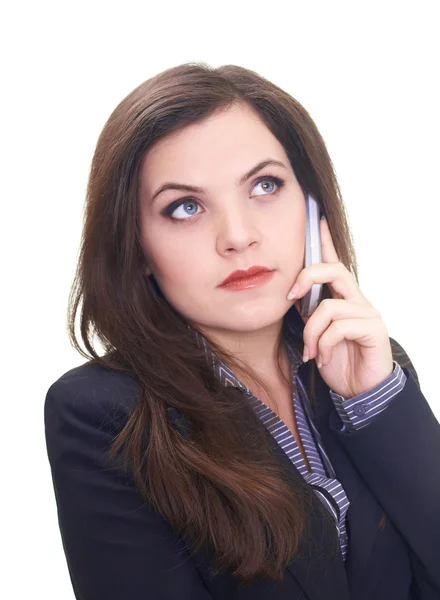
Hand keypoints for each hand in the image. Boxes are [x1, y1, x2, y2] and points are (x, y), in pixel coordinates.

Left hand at [287, 217, 393, 398]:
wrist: (357, 391)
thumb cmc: (337, 360)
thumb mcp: (316, 333)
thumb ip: (308, 312)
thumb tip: (290, 295)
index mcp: (343, 297)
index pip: (335, 263)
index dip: (325, 241)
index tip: (317, 219)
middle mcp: (358, 300)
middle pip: (335, 269)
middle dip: (307, 277)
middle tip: (290, 297)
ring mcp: (368, 313)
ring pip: (328, 307)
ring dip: (311, 333)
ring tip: (310, 352)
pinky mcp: (374, 330)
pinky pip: (337, 328)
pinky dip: (322, 345)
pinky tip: (322, 359)